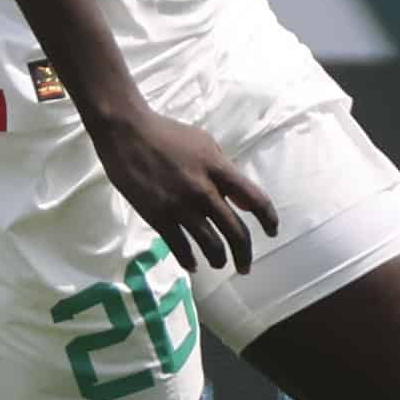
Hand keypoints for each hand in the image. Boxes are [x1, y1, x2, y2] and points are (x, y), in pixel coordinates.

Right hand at [84, 103, 275, 280]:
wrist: (127, 132)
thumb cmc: (168, 134)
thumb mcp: (205, 144)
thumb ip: (226, 171)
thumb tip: (242, 202)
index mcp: (218, 169)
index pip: (255, 199)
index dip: (268, 219)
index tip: (272, 231)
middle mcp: (204, 191)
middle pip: (235, 232)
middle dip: (244, 254)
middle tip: (245, 266)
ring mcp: (180, 206)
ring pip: (210, 245)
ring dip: (219, 260)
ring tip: (219, 263)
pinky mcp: (157, 216)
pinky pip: (179, 247)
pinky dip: (189, 260)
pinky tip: (192, 264)